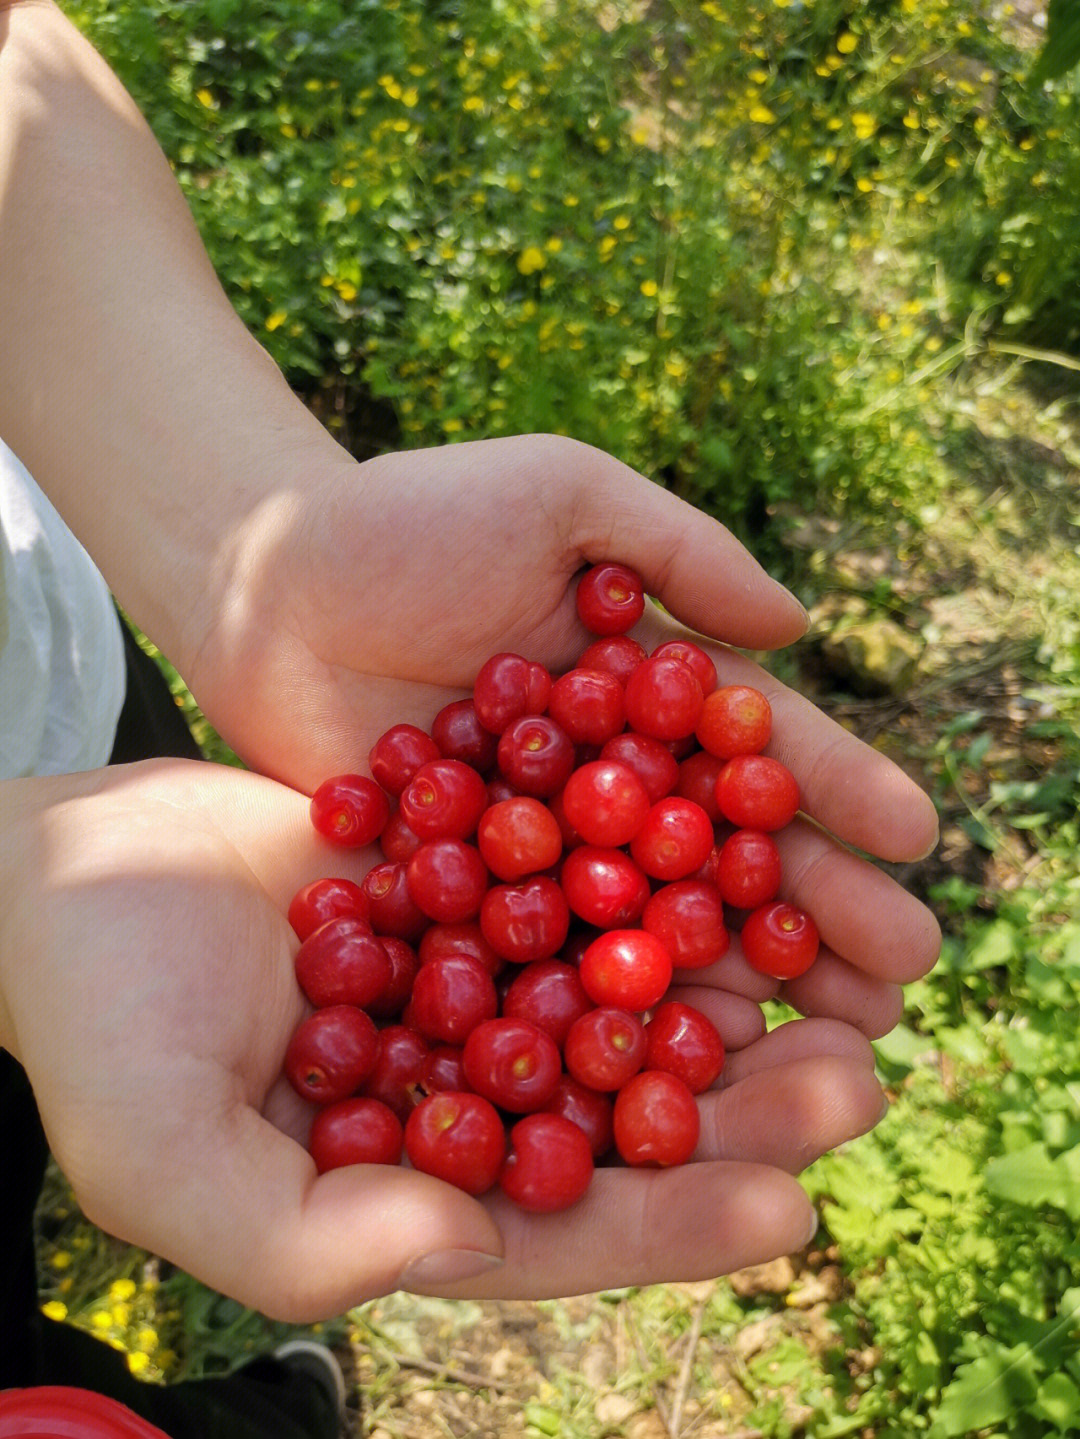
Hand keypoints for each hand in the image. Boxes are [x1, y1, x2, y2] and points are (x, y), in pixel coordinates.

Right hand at [0, 759, 888, 1320]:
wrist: (62, 869)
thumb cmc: (94, 1023)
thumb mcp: (164, 1155)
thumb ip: (303, 1237)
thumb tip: (464, 1247)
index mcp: (410, 1184)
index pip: (562, 1229)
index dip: (672, 1225)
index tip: (786, 1208)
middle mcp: (462, 1085)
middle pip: (622, 1110)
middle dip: (742, 1108)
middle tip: (859, 1080)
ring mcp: (473, 974)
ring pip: (623, 994)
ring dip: (729, 989)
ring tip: (844, 974)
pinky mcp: (469, 873)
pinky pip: (577, 876)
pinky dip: (654, 871)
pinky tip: (737, 850)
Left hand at [184, 434, 939, 1039]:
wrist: (260, 577)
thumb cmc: (411, 516)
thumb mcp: (558, 494)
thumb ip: (679, 548)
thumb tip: (801, 629)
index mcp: (645, 695)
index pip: (755, 749)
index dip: (835, 791)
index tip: (913, 839)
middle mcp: (603, 786)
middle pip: (719, 857)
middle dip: (813, 910)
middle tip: (901, 974)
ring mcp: (532, 854)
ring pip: (645, 927)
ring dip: (732, 988)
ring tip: (823, 1043)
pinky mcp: (453, 904)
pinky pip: (534, 962)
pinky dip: (594, 1016)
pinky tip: (662, 1072)